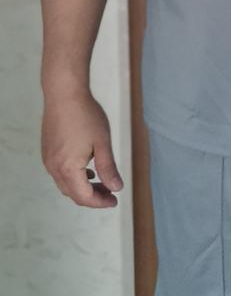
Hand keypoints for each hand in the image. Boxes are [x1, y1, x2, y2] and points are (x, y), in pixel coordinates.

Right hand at [41, 89, 123, 207]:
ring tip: (102, 182)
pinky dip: (74, 177)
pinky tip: (88, 170)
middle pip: (73, 193)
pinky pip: (60, 173)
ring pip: (65, 184)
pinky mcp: (47, 151)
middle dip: (93, 197)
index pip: (84, 197)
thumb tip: (116, 188)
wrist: (64, 93)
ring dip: (83, 187)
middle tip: (111, 194)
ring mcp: (48, 159)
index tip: (115, 200)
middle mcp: (54, 167)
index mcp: (68, 168)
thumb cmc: (85, 115)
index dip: (100, 202)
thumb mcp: (102, 143)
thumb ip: (108, 168)